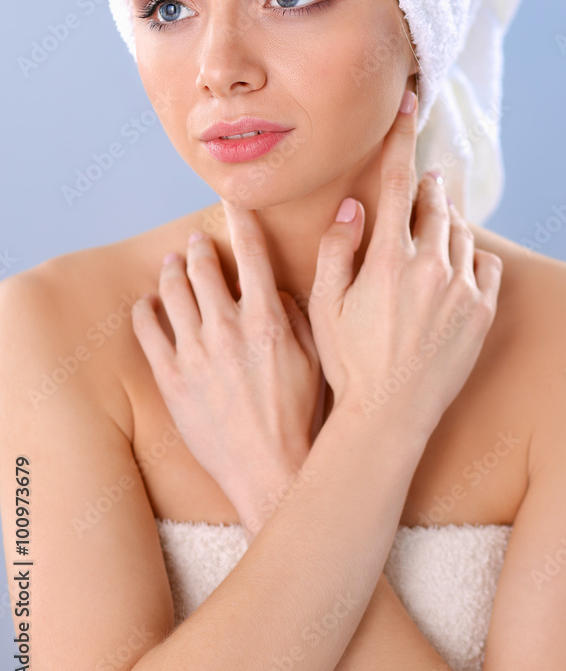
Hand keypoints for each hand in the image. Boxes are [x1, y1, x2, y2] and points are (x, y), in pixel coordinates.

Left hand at [131, 220, 324, 535]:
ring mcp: (195, 352)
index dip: (240, 220)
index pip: (251, 252)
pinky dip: (146, 309)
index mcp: (267, 319)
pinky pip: (147, 330)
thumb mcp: (315, 357)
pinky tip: (149, 304)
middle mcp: (227, 328)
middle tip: (196, 243)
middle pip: (203, 266)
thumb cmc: (300, 415)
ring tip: (172, 264)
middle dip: (199, 247)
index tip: (233, 202)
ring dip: (172, 270)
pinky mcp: (170, 378)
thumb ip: (295, 314)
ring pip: (172, 291)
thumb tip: (277, 288)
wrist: (271, 468)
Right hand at [306, 88, 502, 446]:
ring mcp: (461, 289)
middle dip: (427, 185)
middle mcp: (430, 266)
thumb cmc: (349, 361)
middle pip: (435, 201)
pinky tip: (456, 262)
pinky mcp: (482, 312)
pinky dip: (471, 254)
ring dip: (446, 217)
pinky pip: (485, 264)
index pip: (396, 182)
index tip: (410, 101)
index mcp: (388, 259)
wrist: (391, 415)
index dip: (401, 137)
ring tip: (433, 220)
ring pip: (461, 230)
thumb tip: (354, 207)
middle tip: (421, 182)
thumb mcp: (326, 305)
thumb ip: (338, 249)